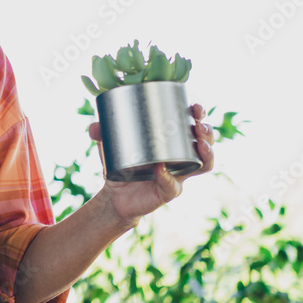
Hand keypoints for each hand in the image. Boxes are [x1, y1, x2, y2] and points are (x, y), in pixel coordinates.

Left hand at [88, 103, 214, 225]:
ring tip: (200, 143)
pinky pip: (172, 184)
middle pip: (206, 143)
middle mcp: (181, 157)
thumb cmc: (120, 164)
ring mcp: (178, 175)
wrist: (115, 195)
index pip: (192, 124)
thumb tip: (94, 126)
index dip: (199, 115)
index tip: (196, 106)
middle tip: (199, 124)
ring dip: (207, 154)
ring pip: (204, 165)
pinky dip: (167, 176)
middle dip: (207, 131)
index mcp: (171, 141)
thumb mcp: (110, 145)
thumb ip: (102, 134)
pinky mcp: (168, 191)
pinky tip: (161, 168)